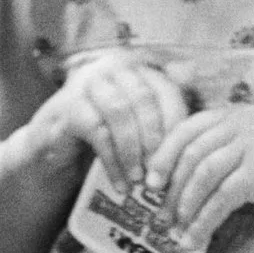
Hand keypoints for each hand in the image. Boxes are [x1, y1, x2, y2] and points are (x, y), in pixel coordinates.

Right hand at [19, 55, 188, 195]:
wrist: (54, 150)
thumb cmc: (106, 139)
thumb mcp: (139, 129)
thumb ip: (165, 127)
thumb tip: (199, 145)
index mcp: (138, 68)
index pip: (167, 91)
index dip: (177, 127)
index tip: (183, 158)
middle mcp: (114, 67)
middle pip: (145, 100)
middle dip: (156, 142)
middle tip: (162, 175)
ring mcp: (88, 82)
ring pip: (120, 113)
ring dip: (134, 152)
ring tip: (140, 182)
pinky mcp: (68, 105)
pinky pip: (97, 132)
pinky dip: (113, 162)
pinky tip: (121, 185)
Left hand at [146, 102, 253, 244]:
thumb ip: (223, 157)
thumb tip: (176, 183)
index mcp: (240, 114)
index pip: (189, 127)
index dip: (164, 154)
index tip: (150, 182)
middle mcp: (247, 121)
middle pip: (192, 152)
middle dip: (172, 189)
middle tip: (160, 216)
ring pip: (204, 174)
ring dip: (185, 207)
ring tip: (178, 231)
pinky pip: (222, 197)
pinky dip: (204, 221)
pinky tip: (196, 238)